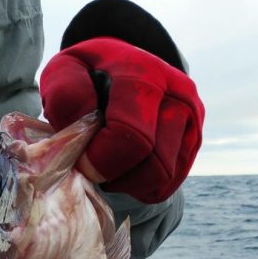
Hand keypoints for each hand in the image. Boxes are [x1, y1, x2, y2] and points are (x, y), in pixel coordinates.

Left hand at [40, 37, 204, 202]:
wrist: (121, 71)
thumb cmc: (88, 76)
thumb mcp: (65, 71)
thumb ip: (65, 92)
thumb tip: (85, 125)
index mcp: (144, 72)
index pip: (132, 135)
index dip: (101, 159)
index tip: (81, 160)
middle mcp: (178, 94)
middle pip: (154, 163)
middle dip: (116, 174)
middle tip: (91, 167)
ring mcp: (191, 119)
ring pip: (163, 177)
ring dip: (128, 183)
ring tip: (107, 166)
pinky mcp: (193, 143)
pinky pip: (166, 185)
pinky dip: (140, 187)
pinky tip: (122, 169)